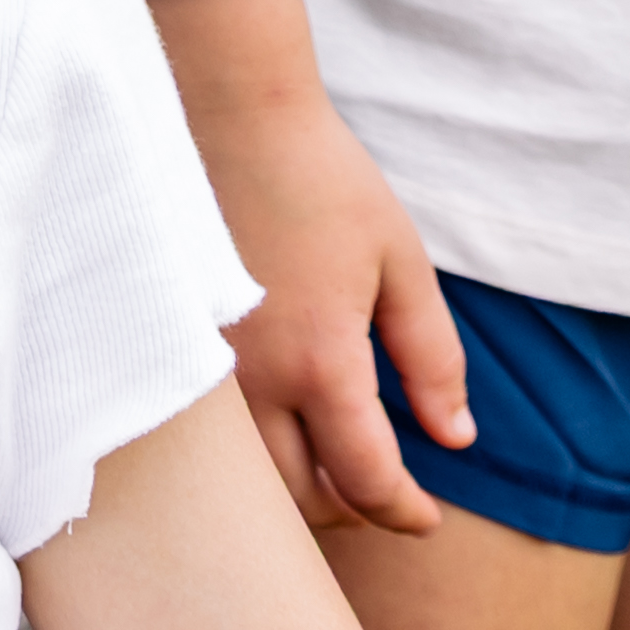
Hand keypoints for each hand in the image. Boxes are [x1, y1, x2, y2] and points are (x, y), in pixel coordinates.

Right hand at [185, 64, 458, 527]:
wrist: (226, 112)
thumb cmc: (322, 180)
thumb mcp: (400, 263)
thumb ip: (431, 358)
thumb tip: (455, 439)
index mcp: (323, 362)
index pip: (367, 482)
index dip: (406, 513)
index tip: (429, 517)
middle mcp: (256, 382)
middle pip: (301, 500)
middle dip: (351, 515)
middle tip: (383, 497)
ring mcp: (206, 370)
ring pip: (248, 480)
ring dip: (295, 494)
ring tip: (333, 472)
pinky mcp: (174, 349)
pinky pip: (212, 440)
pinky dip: (250, 459)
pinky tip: (276, 432)